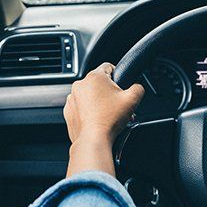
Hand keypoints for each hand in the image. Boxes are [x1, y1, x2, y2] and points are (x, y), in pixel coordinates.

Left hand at [64, 62, 144, 176]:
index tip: (121, 86)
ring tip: (107, 114)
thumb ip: (138, 87)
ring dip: (98, 101)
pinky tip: (97, 119)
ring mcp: (72, 98)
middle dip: (108, 92)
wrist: (93, 139)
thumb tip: (137, 87)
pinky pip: (80, 106)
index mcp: (94, 77)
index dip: (118, 75)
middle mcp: (80, 84)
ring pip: (89, 95)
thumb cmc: (110, 119)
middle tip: (116, 105)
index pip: (108, 67)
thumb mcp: (132, 100)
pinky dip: (88, 111)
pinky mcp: (68, 110)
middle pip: (99, 83)